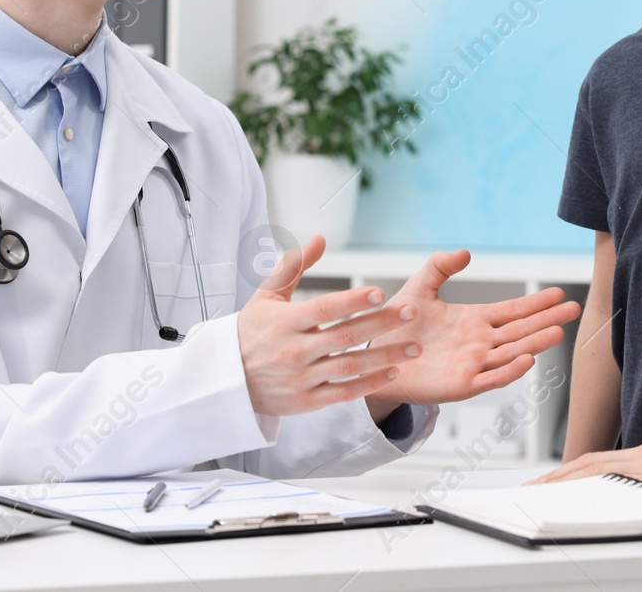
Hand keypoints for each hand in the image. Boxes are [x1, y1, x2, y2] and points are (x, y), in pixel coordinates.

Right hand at [236, 234, 422, 416]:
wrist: (226, 380)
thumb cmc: (250, 332)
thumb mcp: (266, 296)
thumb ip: (294, 266)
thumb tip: (320, 239)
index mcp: (285, 322)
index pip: (324, 309)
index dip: (352, 300)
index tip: (379, 291)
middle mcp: (294, 350)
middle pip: (345, 335)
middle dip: (381, 323)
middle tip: (411, 311)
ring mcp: (301, 378)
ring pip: (350, 365)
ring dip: (386, 356)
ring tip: (415, 346)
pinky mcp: (306, 401)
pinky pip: (344, 392)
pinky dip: (370, 383)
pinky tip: (394, 371)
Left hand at [362, 249, 580, 409]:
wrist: (374, 360)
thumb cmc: (396, 328)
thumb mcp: (419, 289)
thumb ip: (440, 267)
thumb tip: (466, 252)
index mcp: (474, 321)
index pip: (512, 311)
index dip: (535, 303)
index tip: (559, 293)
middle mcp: (479, 343)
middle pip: (521, 330)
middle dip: (547, 319)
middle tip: (574, 308)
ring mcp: (473, 365)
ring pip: (512, 352)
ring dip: (535, 343)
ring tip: (558, 331)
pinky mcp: (461, 384)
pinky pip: (491, 378)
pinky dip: (510, 370)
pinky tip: (528, 360)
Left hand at [526, 441, 641, 507]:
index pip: (602, 464)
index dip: (574, 472)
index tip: (552, 483)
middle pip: (590, 463)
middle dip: (558, 475)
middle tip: (531, 488)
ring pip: (594, 466)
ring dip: (563, 478)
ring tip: (538, 491)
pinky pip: (612, 473)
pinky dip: (586, 479)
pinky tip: (570, 488)